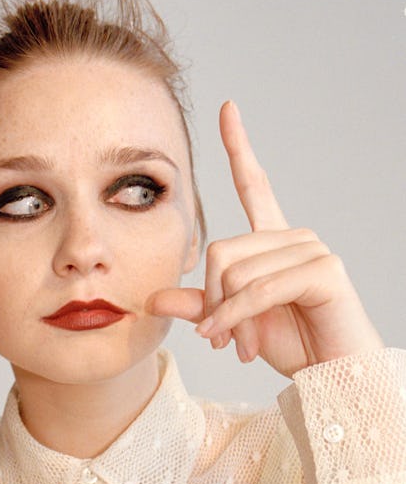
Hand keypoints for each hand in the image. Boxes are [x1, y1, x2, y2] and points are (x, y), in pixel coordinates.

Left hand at [152, 101, 381, 377]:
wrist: (330, 374)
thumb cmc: (289, 345)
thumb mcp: (233, 323)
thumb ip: (198, 306)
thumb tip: (152, 298)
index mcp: (272, 241)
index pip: (253, 184)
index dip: (240, 147)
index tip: (227, 109)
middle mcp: (293, 237)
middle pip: (221, 250)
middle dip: (212, 300)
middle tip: (216, 337)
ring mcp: (311, 249)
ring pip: (237, 271)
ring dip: (227, 317)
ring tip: (235, 345)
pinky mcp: (323, 270)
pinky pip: (259, 288)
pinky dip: (240, 318)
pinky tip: (241, 344)